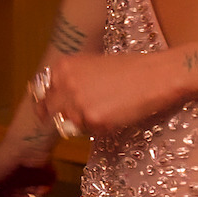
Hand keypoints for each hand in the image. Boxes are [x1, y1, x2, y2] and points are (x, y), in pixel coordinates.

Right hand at [0, 131, 56, 196]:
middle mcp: (15, 178)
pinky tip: (40, 188)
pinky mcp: (45, 175)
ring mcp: (31, 177)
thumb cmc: (3, 162)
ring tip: (31, 195)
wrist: (26, 147)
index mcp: (0, 178)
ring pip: (32, 196)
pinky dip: (43, 191)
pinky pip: (45, 189)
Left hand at [33, 51, 181, 136]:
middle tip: (73, 119)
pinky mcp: (92, 118)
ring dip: (81, 123)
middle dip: (58, 117)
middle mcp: (64, 83)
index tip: (48, 113)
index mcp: (62, 67)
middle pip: (49, 110)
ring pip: (68, 123)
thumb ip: (69, 80)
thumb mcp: (90, 66)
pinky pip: (88, 131)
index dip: (46, 105)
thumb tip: (53, 100)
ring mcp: (76, 101)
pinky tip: (115, 114)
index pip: (41, 93)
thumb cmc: (128, 69)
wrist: (155, 75)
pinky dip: (99, 128)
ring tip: (105, 110)